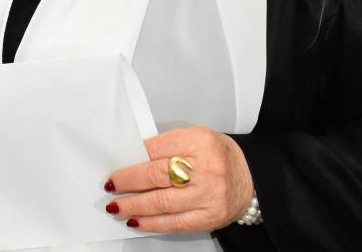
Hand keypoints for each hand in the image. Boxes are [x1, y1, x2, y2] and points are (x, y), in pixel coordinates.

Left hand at [103, 126, 253, 233]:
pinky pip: (175, 223)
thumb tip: (133, 159)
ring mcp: (208, 196)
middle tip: (110, 186)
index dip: (133, 158)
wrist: (250, 177)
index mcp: (200, 142)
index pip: (157, 148)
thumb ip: (167, 146)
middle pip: (156, 176)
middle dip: (128, 182)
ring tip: (116, 206)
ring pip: (162, 202)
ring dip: (134, 206)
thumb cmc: (218, 156)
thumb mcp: (195, 138)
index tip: (116, 163)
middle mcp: (206, 169)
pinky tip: (136, 221)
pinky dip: (152, 223)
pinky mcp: (209, 218)